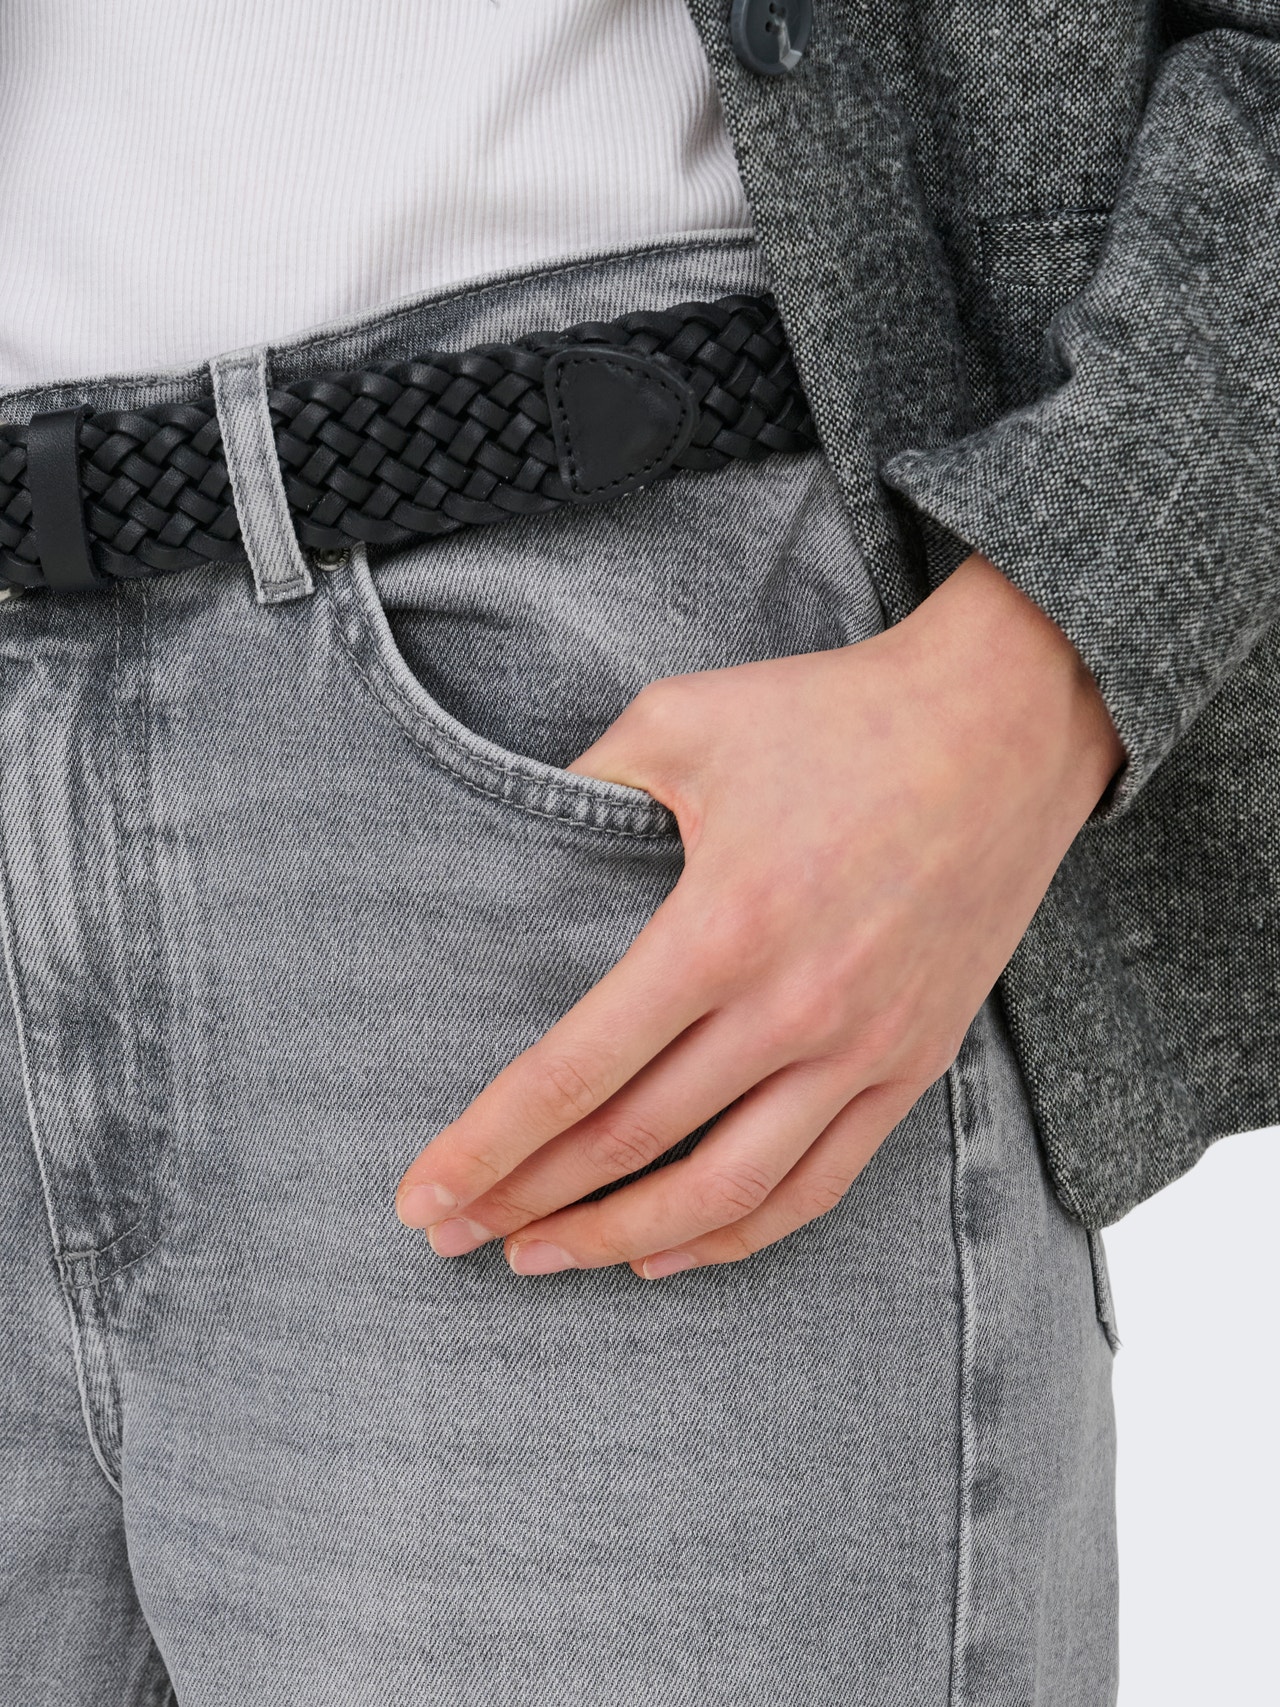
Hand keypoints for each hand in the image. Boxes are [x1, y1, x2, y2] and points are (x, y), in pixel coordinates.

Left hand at [395, 553, 1123, 1277]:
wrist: (1008, 723)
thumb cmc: (836, 714)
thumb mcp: (684, 719)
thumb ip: (588, 785)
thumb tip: (518, 844)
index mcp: (721, 927)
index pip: (576, 1073)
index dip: (487, 1145)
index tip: (422, 1197)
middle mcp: (792, 1009)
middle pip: (632, 1145)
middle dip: (525, 1201)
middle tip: (454, 1237)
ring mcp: (863, 1049)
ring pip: (725, 1194)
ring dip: (621, 1240)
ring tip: (543, 1259)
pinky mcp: (914, 1063)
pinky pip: (819, 1185)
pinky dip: (738, 1235)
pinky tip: (671, 1251)